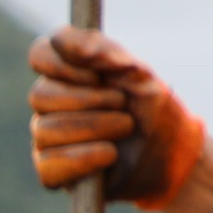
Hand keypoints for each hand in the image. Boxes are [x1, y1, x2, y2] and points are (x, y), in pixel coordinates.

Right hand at [27, 27, 212, 212]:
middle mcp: (52, 104)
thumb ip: (104, 53)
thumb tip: (59, 39)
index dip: (62, 63)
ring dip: (94, 128)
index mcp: (69, 72)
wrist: (173, 156)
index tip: (95, 73)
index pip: (40, 54)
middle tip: (122, 104)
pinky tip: (109, 156)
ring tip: (124, 129)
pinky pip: (47, 166)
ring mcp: (49, 138)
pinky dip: (82, 159)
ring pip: (45, 130)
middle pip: (40, 95)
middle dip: (88, 100)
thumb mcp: (139, 74)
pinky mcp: (53, 172)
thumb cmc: (154, 111)